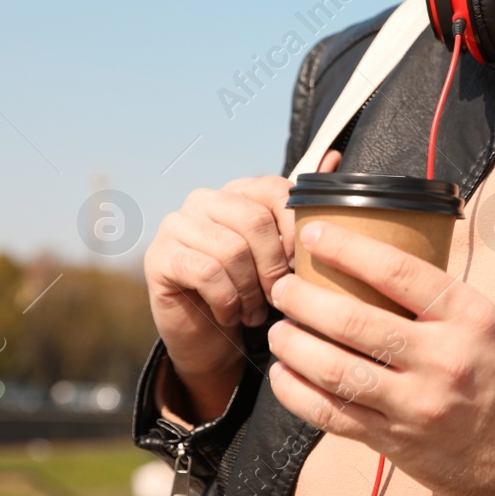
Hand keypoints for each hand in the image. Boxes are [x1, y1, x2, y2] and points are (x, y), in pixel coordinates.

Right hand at [144, 151, 340, 419]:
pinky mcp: (160, 258)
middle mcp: (204, 201)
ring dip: (251, 290)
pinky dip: (227, 301)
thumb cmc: (252, 290)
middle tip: (278, 295)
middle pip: (255, 220)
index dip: (297, 229)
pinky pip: (207, 273)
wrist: (210, 338)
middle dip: (274, 265)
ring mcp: (177, 226)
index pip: (275, 190)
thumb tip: (334, 157)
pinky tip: (231, 315)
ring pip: (232, 250)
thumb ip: (303, 210)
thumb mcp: (283, 254)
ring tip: (255, 311)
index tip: (301, 263)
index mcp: (238, 191)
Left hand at [265, 219, 494, 495]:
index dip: (350, 250)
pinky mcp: (396, 441)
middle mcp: (443, 359)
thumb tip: (378, 268)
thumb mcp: (491, 322)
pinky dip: (298, 394)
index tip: (316, 236)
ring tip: (279, 330)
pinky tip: (284, 376)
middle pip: (356, 323)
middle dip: (306, 301)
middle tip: (284, 287)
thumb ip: (440, 302)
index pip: (400, 273)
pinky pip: (333, 415)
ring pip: (336, 371)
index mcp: (470, 317)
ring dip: (295, 347)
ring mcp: (416, 404)